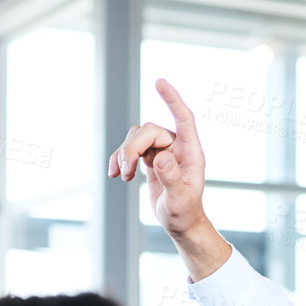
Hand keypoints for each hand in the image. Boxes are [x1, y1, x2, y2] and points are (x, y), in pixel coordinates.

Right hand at [108, 79, 208, 236]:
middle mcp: (177, 147)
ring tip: (121, 177)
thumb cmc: (184, 213)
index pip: (184, 118)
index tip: (159, 82)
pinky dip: (119, 158)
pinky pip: (131, 148)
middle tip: (125, 173)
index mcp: (191, 152)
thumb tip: (161, 158)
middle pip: (149, 131)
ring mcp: (163, 150)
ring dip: (124, 154)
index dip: (172, 100)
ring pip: (137, 137)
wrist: (180, 223)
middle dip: (132, 149)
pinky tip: (114, 174)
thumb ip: (171, 179)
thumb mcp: (179, 200)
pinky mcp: (151, 157)